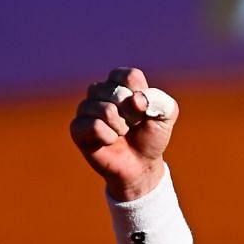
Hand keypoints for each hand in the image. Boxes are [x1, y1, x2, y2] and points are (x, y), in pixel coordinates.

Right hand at [69, 66, 175, 201]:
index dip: (142, 98)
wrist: (140, 166)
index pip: (130, 77)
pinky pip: (93, 126)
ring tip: (121, 134)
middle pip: (118, 93)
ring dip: (121, 128)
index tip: (144, 111)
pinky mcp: (77, 128)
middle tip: (132, 126)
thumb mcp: (166, 117)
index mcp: (120, 82)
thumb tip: (135, 99)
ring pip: (106, 110)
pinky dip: (108, 137)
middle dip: (132, 116)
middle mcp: (100, 90)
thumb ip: (161, 101)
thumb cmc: (150, 137)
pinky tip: (109, 141)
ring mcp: (86, 108)